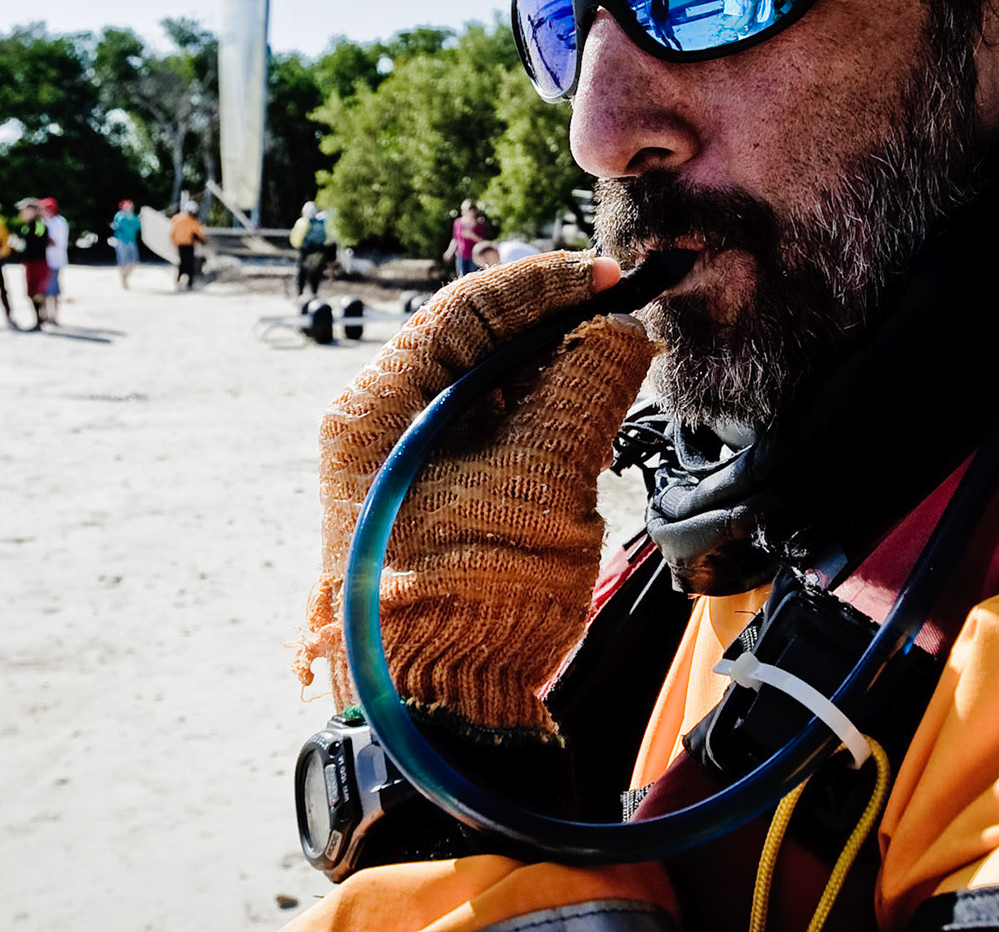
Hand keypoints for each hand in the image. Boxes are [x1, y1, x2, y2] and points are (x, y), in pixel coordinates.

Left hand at [295, 251, 655, 742]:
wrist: (439, 715)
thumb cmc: (474, 598)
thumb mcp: (542, 480)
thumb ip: (585, 390)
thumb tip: (620, 332)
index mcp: (376, 407)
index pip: (468, 309)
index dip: (548, 287)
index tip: (614, 283)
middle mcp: (376, 427)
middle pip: (475, 345)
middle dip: (555, 333)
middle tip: (623, 330)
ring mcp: (400, 466)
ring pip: (488, 388)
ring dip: (554, 379)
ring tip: (610, 385)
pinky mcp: (431, 502)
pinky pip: (492, 435)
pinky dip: (542, 424)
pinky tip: (582, 435)